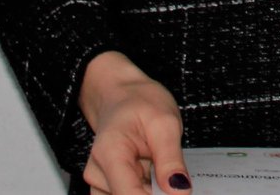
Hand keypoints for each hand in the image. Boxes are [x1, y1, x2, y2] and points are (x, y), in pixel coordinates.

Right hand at [78, 50, 189, 193]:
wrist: (121, 95)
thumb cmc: (140, 102)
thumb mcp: (165, 122)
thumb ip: (170, 159)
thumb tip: (180, 191)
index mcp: (110, 154)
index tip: (181, 192)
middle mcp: (97, 173)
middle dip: (158, 193)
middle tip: (175, 173)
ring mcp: (99, 181)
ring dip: (152, 191)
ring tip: (161, 164)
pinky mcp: (105, 186)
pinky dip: (146, 190)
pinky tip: (155, 175)